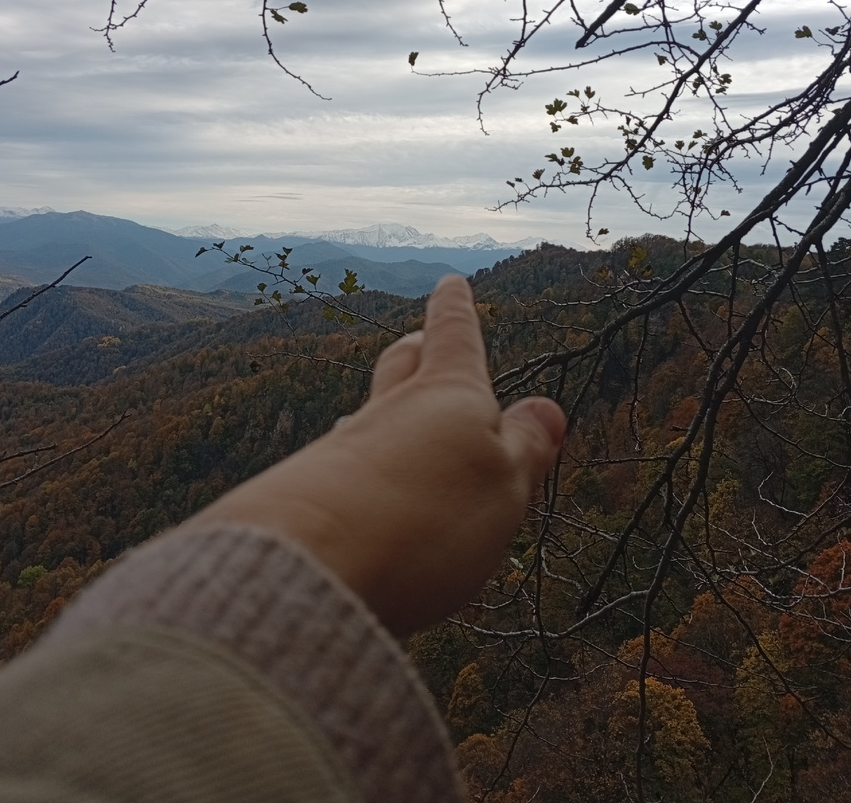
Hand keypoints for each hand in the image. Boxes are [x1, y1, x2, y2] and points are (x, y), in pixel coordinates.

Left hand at [192, 275, 565, 634]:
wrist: (305, 570)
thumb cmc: (426, 519)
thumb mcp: (502, 486)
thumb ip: (524, 449)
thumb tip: (545, 409)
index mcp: (446, 395)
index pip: (454, 337)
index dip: (456, 310)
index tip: (451, 282)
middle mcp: (387, 411)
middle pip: (400, 366)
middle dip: (415, 350)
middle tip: (420, 339)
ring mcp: (340, 450)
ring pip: (366, 415)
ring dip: (382, 413)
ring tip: (390, 417)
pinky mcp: (306, 496)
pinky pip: (339, 468)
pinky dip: (355, 470)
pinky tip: (353, 492)